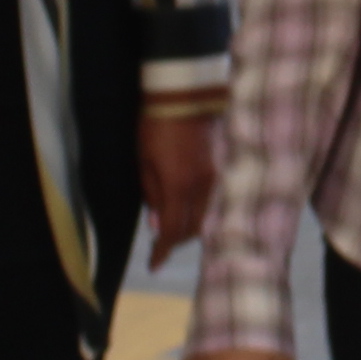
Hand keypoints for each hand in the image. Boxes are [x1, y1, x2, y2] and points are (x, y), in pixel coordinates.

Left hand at [136, 111, 217, 256]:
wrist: (182, 95)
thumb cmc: (154, 126)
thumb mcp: (143, 162)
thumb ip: (152, 195)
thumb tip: (157, 224)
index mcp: (179, 187)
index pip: (173, 230)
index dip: (163, 251)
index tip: (154, 264)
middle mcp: (201, 187)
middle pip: (192, 228)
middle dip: (175, 241)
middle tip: (159, 245)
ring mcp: (213, 177)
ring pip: (204, 215)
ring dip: (188, 227)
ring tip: (171, 228)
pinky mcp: (217, 167)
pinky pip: (209, 200)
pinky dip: (197, 211)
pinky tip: (185, 209)